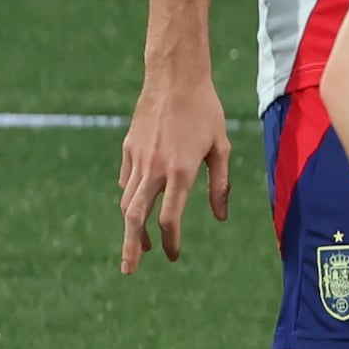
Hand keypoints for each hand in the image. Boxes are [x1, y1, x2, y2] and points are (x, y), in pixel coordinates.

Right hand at [118, 64, 230, 269]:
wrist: (174, 78)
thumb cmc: (206, 113)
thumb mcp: (221, 149)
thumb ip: (220, 185)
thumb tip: (220, 217)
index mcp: (180, 172)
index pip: (170, 218)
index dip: (171, 242)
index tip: (174, 256)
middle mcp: (154, 169)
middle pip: (134, 217)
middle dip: (131, 246)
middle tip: (130, 270)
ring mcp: (137, 158)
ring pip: (127, 201)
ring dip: (131, 226)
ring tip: (137, 245)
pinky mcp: (128, 148)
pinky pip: (127, 180)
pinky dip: (131, 197)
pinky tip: (139, 207)